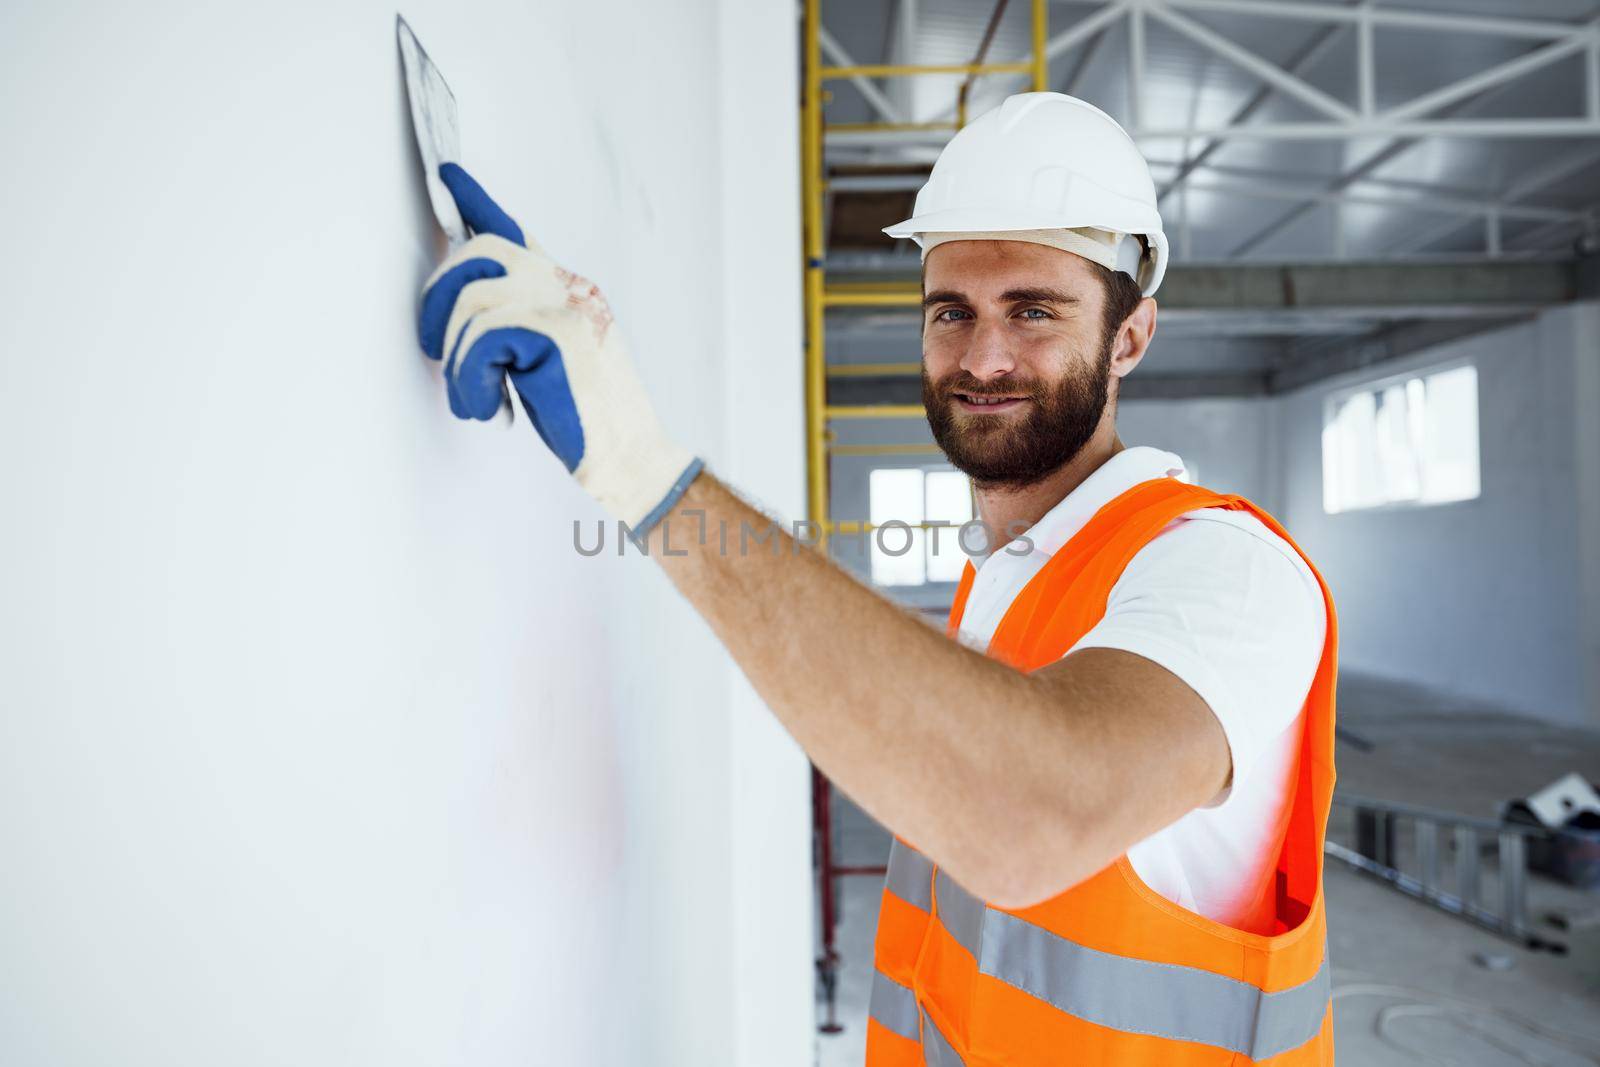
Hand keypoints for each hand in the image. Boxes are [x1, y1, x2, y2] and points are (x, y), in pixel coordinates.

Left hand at [417, 163, 701, 533]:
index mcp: (568, 288)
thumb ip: (520, 323)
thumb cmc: (589, 417)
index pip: (515, 232)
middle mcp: (569, 285)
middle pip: (479, 254)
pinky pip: (481, 340)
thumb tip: (464, 310)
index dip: (476, 200)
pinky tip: (486, 407)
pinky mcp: (556, 335)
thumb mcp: (552, 358)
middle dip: (439, 300)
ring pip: (472, 302)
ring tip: (473, 397)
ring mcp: (565, 305)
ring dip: (456, 358)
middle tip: (434, 350)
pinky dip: (470, 380)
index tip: (447, 172)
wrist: (630, 455)